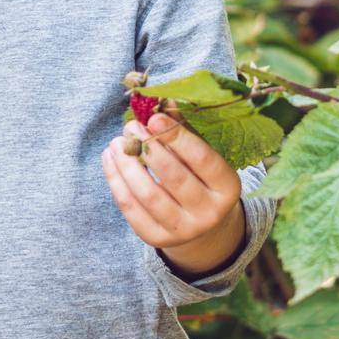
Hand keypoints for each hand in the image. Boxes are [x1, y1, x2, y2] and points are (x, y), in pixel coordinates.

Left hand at [101, 108, 244, 276]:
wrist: (200, 224)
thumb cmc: (200, 177)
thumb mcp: (201, 155)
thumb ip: (184, 129)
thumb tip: (165, 99)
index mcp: (228, 188)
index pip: (203, 160)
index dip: (177, 138)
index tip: (154, 119)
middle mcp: (210, 213)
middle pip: (174, 178)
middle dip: (148, 149)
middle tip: (130, 128)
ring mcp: (184, 230)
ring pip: (149, 195)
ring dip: (127, 165)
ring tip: (116, 143)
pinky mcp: (158, 239)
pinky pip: (131, 209)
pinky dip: (116, 181)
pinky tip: (110, 160)